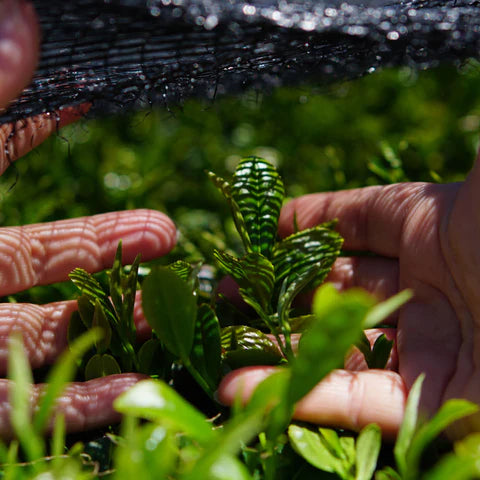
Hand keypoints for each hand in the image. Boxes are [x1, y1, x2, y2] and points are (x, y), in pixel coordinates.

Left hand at [0, 1, 176, 436]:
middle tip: (165, 235)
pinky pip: (31, 404)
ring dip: (111, 325)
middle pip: (43, 256)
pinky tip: (133, 392)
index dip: (44, 121)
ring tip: (162, 317)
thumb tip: (20, 16)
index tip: (93, 96)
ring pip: (48, 334)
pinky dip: (84, 401)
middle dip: (107, 244)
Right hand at [218, 151, 479, 437]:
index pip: (357, 220)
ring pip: (334, 348)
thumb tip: (429, 92)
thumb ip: (431, 168)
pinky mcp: (429, 409)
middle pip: (335, 287)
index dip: (309, 218)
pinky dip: (295, 395)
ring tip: (217, 341)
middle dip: (278, 287)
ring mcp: (426, 352)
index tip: (263, 224)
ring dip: (274, 346)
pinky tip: (239, 387)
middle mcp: (427, 290)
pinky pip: (350, 403)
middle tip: (224, 292)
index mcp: (437, 230)